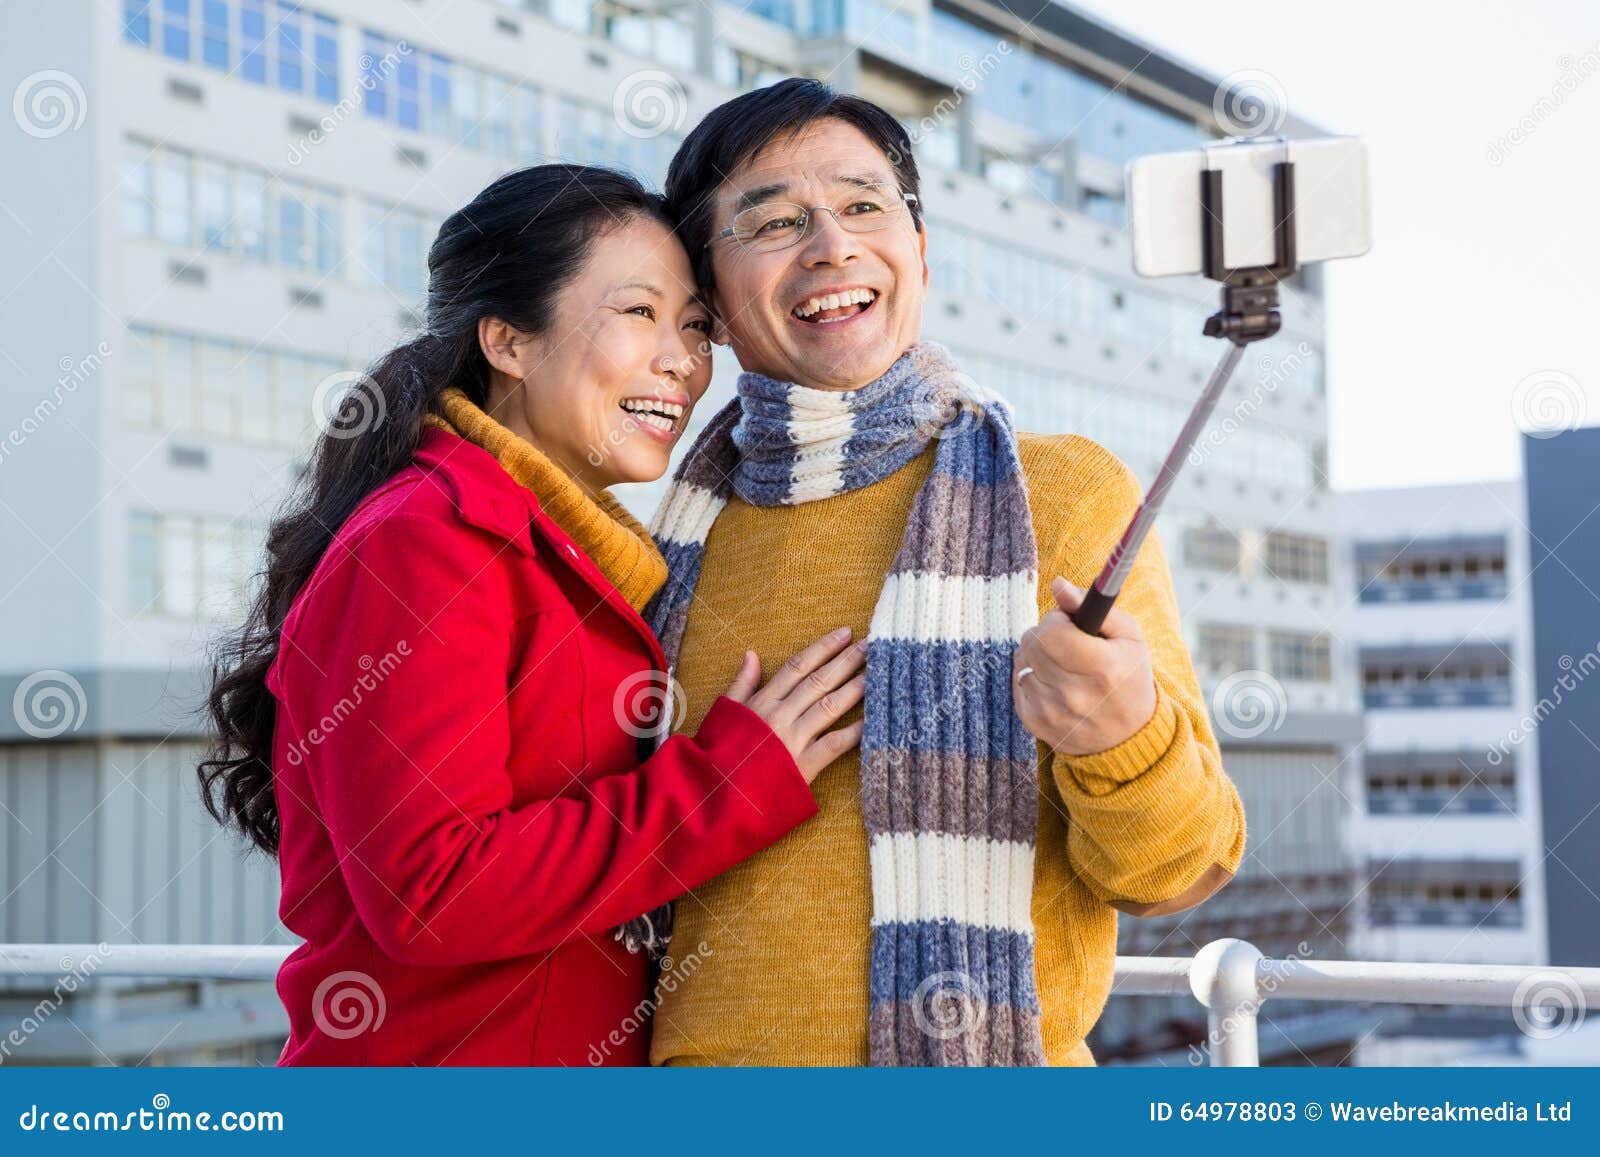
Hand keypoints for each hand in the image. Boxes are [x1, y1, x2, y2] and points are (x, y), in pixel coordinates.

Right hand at [723, 627, 866, 782]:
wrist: (715, 796)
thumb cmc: (718, 754)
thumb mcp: (724, 713)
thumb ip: (742, 684)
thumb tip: (752, 654)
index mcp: (763, 701)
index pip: (798, 666)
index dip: (824, 648)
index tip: (845, 633)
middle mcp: (780, 715)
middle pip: (819, 681)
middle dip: (847, 660)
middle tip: (872, 644)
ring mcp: (792, 740)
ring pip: (830, 706)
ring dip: (856, 687)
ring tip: (877, 671)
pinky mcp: (803, 767)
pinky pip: (834, 744)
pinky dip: (856, 730)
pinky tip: (875, 717)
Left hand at [1013, 577, 1157, 756]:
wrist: (1128, 736)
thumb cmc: (1128, 676)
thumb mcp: (1127, 636)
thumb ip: (1091, 605)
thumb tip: (1058, 584)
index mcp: (1102, 669)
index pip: (1052, 632)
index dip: (1057, 621)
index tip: (1071, 625)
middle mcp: (1074, 695)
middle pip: (1032, 644)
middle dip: (1045, 633)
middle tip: (1065, 641)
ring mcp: (1050, 711)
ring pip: (1021, 660)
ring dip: (1037, 655)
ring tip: (1063, 664)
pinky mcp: (1033, 721)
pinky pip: (1017, 680)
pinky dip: (1031, 675)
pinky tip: (1054, 683)